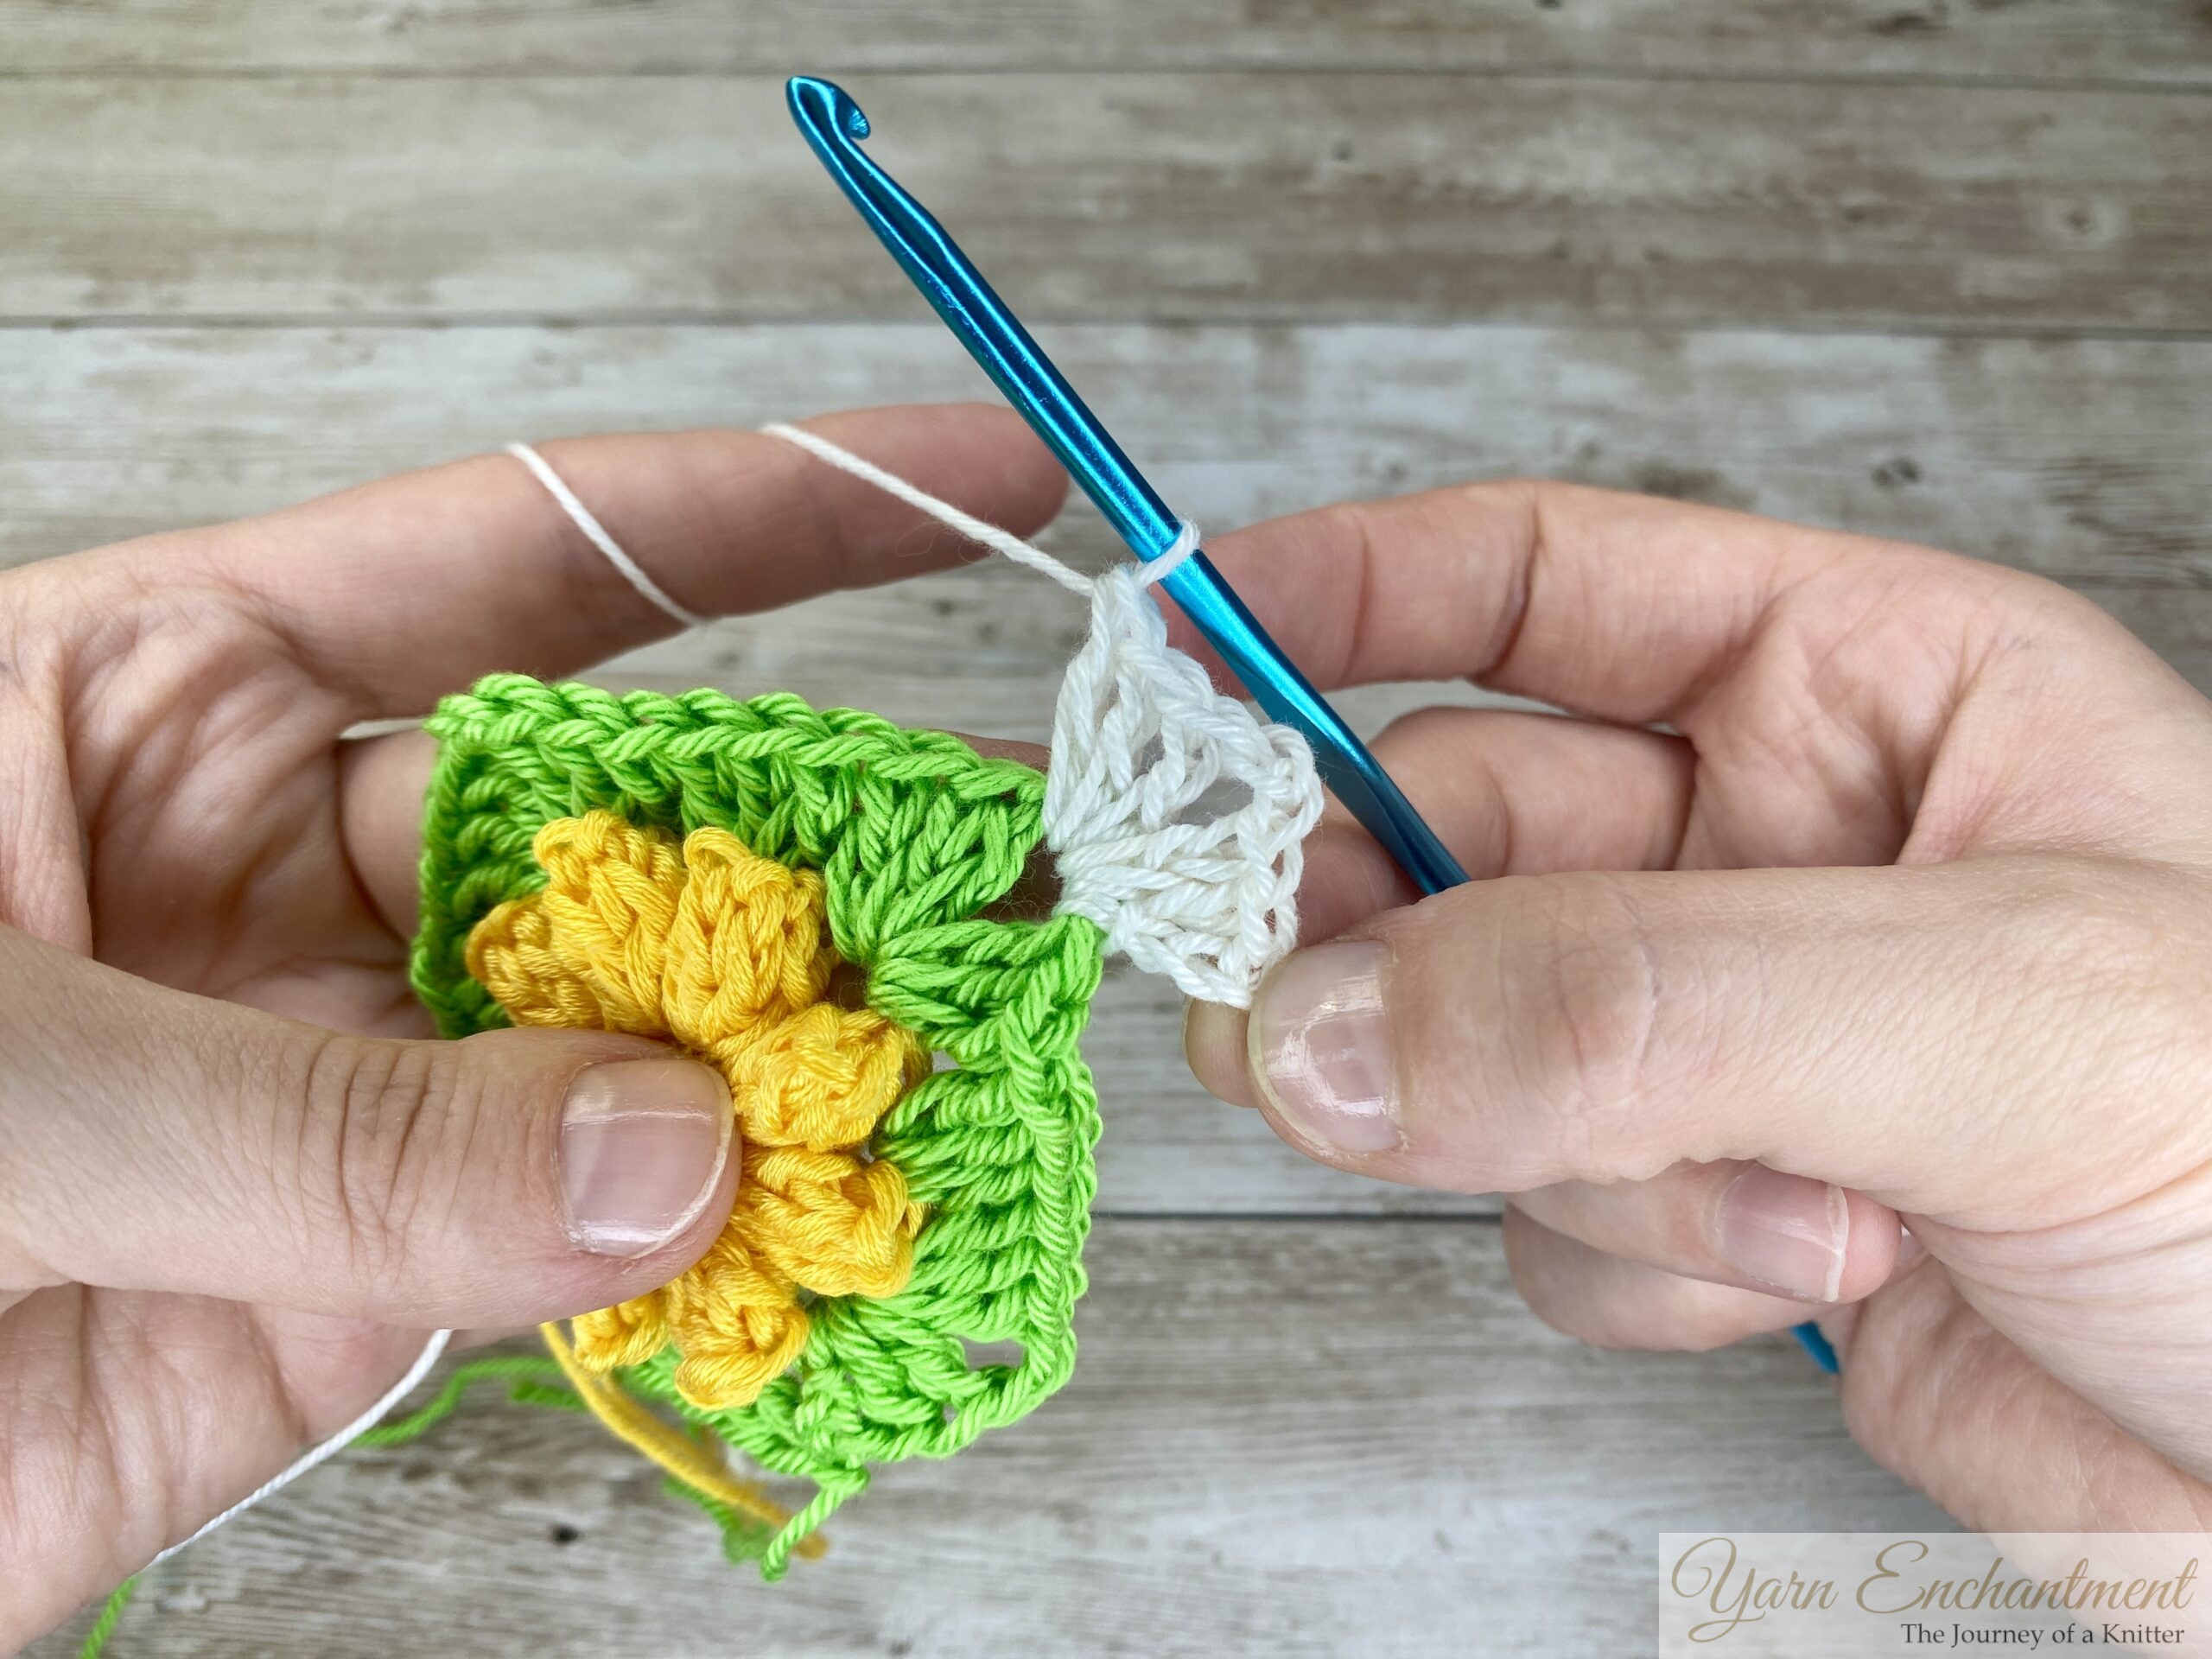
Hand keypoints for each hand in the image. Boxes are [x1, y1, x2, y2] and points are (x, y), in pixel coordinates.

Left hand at [0, 405, 1064, 1645]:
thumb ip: (313, 1122)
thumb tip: (673, 1156)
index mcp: (163, 699)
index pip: (517, 560)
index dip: (758, 510)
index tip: (972, 482)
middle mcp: (285, 874)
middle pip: (628, 823)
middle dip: (832, 835)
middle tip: (1034, 859)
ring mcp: (344, 1083)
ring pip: (636, 1047)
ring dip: (806, 1057)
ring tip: (987, 1051)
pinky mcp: (362, 1291)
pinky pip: (590, 1252)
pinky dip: (724, 1255)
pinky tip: (846, 1232)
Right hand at [1180, 482, 2211, 1532]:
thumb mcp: (2005, 1019)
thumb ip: (1641, 1000)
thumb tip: (1321, 1025)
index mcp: (1874, 688)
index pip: (1542, 581)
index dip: (1343, 596)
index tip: (1171, 647)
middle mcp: (1780, 850)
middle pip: (1453, 835)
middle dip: (1385, 935)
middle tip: (1295, 1011)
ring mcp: (1736, 1038)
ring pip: (1472, 1045)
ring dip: (1564, 1144)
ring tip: (1781, 1208)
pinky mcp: (1719, 1212)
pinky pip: (1538, 1208)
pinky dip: (1630, 1265)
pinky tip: (1807, 1288)